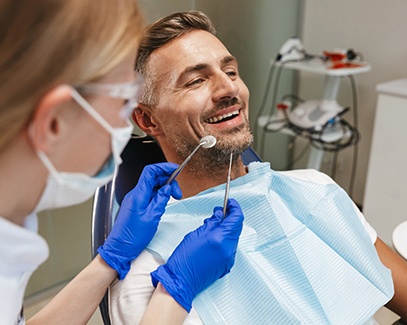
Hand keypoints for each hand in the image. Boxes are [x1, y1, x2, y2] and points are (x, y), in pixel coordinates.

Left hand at [98, 163, 181, 279]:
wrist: (119, 249)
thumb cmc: (132, 237)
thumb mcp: (152, 217)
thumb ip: (161, 200)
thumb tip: (168, 188)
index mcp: (138, 194)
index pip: (150, 171)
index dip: (164, 168)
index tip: (176, 170)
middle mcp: (135, 194)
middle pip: (153, 177)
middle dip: (168, 180)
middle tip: (178, 192)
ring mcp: (135, 199)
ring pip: (152, 186)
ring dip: (164, 188)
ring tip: (174, 198)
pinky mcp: (136, 205)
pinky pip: (149, 194)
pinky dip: (159, 195)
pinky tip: (165, 202)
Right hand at [151, 198, 243, 311]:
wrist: (181, 281)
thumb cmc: (184, 258)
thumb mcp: (196, 234)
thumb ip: (211, 223)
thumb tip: (220, 214)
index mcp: (221, 239)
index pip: (236, 218)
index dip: (234, 207)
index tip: (230, 203)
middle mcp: (228, 249)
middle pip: (237, 227)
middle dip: (230, 217)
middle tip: (219, 212)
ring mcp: (229, 258)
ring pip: (233, 237)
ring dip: (227, 228)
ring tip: (213, 225)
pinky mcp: (226, 264)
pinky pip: (230, 247)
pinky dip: (225, 239)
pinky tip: (214, 237)